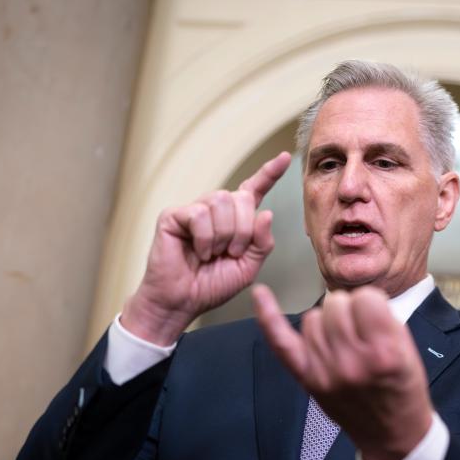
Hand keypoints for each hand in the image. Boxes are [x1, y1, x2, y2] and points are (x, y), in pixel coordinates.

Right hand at [122, 152, 290, 344]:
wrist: (182, 302)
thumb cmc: (211, 285)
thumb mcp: (247, 267)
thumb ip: (262, 242)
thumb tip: (267, 212)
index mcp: (235, 220)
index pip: (254, 190)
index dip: (270, 173)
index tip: (286, 158)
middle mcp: (215, 210)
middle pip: (242, 197)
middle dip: (243, 229)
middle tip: (232, 253)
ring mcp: (194, 210)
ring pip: (221, 201)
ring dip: (224, 234)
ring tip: (213, 253)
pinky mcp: (174, 215)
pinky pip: (199, 214)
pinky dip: (204, 237)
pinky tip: (198, 251)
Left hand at [252, 284, 432, 459]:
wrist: (392, 434)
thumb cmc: (403, 390)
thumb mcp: (409, 351)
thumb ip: (384, 320)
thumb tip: (356, 298)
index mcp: (384, 353)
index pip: (366, 298)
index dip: (372, 303)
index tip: (376, 317)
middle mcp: (351, 362)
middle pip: (336, 304)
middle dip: (349, 311)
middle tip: (361, 333)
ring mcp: (325, 372)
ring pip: (313, 317)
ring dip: (328, 322)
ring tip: (344, 342)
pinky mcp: (307, 379)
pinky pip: (281, 342)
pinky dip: (268, 317)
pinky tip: (260, 295)